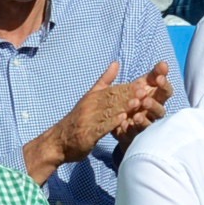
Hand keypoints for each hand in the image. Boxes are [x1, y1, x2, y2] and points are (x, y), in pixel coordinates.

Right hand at [48, 62, 174, 168]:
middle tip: (144, 92)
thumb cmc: (78, 120)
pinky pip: (101, 126)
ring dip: (123, 107)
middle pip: (112, 99)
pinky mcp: (87, 133)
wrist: (59, 141)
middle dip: (128, 95)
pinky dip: (112, 122)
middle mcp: (90, 106)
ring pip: (108, 111)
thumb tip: (116, 63)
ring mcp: (88, 119)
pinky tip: (123, 119)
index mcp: (93, 97)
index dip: (128, 88)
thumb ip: (104, 81)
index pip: (112, 90)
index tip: (143, 85)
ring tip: (137, 103)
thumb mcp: (90, 97)